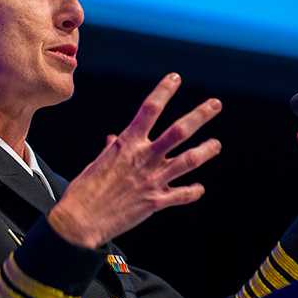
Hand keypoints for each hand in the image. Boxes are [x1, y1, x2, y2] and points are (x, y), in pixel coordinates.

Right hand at [48, 73, 221, 248]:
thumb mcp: (98, 162)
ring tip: (216, 144)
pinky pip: (182, 195)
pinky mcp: (155, 201)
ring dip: (206, 150)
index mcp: (127, 143)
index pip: (150, 109)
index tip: (176, 78)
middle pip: (179, 131)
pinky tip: (199, 188)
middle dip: (200, 115)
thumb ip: (111, 149)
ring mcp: (152, 179)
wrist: (80, 219)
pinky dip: (193, 191)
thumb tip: (112, 139)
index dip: (164, 91)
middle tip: (216, 105)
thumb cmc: (85, 189)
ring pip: (188, 160)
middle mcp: (144, 157)